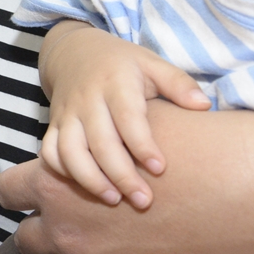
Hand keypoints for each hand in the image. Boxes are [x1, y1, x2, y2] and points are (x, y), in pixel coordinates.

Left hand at [0, 100, 253, 253]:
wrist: (241, 193)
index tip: (25, 198)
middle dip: (42, 234)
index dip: (16, 194)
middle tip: (68, 227)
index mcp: (54, 185)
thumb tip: (79, 143)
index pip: (5, 192)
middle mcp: (65, 231)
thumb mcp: (126, 130)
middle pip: (25, 241)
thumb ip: (90, 145)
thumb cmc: (187, 148)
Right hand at [37, 22, 209, 208]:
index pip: (127, 118)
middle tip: (144, 200)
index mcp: (115, 83)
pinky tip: (84, 187)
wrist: (74, 52)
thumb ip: (178, 83)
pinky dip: (62, 171)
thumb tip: (203, 106)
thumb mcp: (152, 63)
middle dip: (121, 174)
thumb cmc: (122, 64)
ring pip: (69, 151)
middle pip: (100, 142)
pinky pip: (49, 152)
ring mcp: (66, 114)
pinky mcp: (53, 125)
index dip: (142, 146)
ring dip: (89, 179)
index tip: (160, 169)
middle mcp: (87, 100)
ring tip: (114, 199)